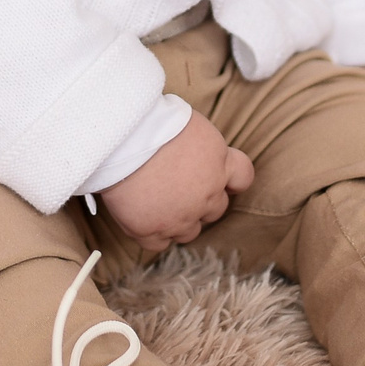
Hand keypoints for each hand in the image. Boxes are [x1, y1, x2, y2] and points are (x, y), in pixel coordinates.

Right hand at [96, 113, 253, 251]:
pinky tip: (143, 216)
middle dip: (201, 200)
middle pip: (215, 209)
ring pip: (190, 231)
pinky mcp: (151, 231)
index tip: (219, 177)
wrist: (121, 139)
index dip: (230, 179)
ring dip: (179, 220)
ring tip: (157, 201)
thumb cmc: (153, 121)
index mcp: (220, 164)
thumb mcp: (193, 125)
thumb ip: (205, 147)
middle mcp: (206, 195)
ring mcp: (180, 217)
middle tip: (177, 186)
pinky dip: (153, 233)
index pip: (243, 177)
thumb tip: (201, 154)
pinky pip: (159, 244)